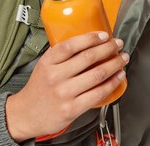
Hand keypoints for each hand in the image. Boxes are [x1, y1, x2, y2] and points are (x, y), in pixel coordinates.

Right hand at [5, 31, 128, 141]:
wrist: (27, 114)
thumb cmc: (39, 88)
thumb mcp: (44, 66)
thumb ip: (61, 56)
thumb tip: (88, 43)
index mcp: (48, 62)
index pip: (71, 45)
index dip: (90, 38)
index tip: (104, 35)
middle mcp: (55, 76)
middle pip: (87, 58)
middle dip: (108, 48)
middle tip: (118, 44)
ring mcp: (64, 93)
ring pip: (96, 75)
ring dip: (114, 64)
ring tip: (122, 59)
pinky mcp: (72, 108)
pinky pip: (98, 93)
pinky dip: (112, 83)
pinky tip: (118, 77)